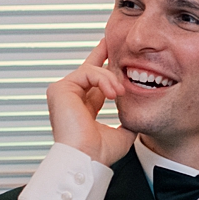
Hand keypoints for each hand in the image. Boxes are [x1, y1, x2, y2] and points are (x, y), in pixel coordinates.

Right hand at [46, 39, 135, 165]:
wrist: (86, 158)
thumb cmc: (99, 153)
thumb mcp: (122, 133)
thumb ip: (128, 119)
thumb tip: (138, 115)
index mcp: (86, 109)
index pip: (96, 84)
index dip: (107, 71)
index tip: (116, 58)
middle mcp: (73, 98)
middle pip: (88, 68)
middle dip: (102, 53)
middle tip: (112, 41)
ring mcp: (65, 93)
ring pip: (92, 71)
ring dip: (111, 79)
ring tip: (120, 92)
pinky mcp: (60, 89)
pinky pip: (86, 72)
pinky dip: (102, 79)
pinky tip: (112, 92)